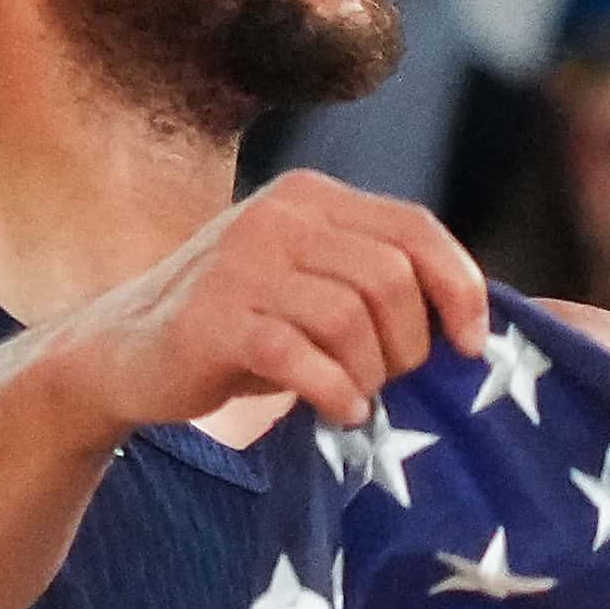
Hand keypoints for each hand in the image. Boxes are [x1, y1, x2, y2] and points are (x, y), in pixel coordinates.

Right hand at [44, 171, 489, 435]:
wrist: (123, 355)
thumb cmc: (245, 328)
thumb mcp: (316, 286)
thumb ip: (382, 285)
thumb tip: (487, 320)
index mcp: (311, 198)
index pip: (416, 229)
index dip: (460, 288)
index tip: (471, 346)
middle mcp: (278, 216)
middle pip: (392, 278)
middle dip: (410, 344)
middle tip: (389, 380)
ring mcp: (241, 263)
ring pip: (353, 318)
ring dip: (371, 373)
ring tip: (356, 394)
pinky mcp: (213, 319)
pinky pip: (301, 356)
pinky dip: (335, 391)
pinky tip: (338, 410)